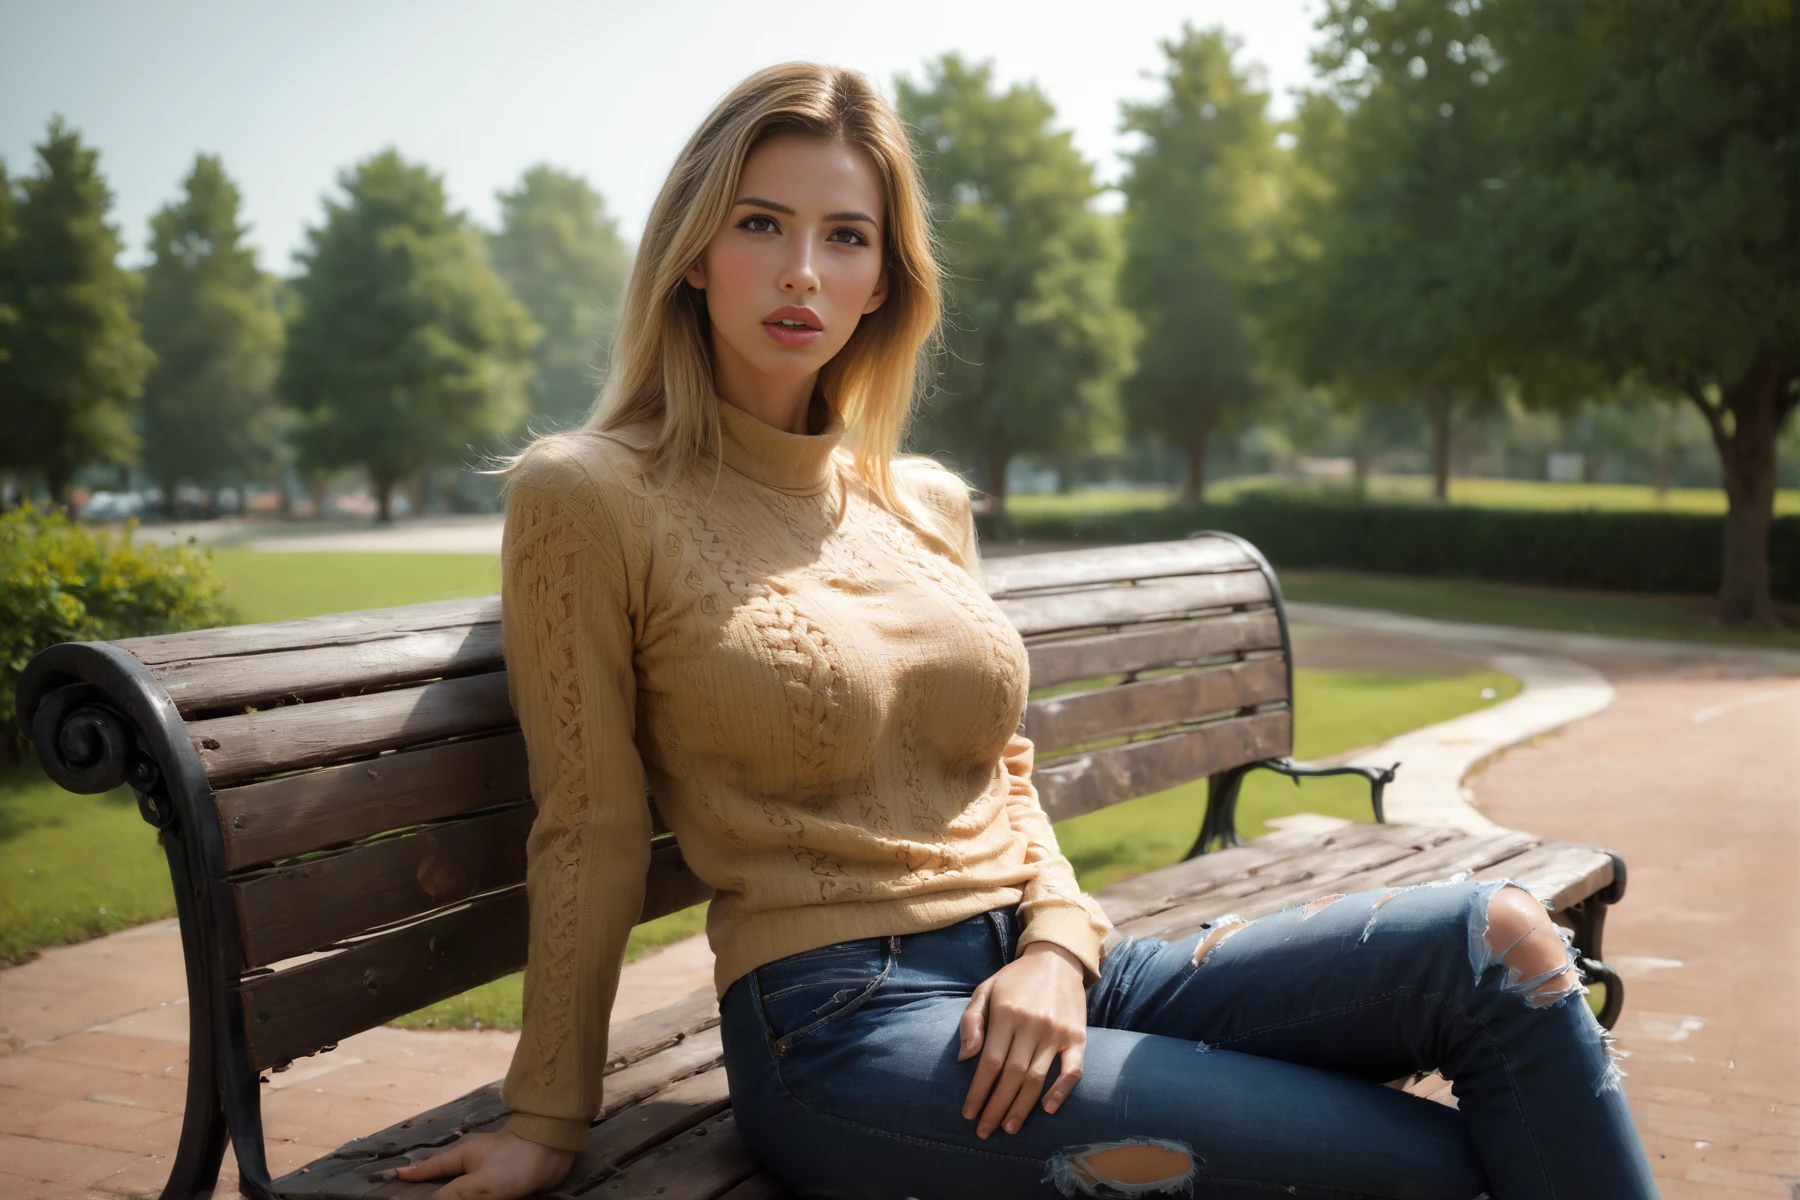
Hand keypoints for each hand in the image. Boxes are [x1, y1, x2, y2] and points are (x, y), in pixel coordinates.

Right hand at [392, 1127, 575, 1198]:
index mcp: (461, 1156)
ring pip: (462, 1185)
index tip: (395, 1176)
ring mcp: (488, 1168)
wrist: (555, 1148)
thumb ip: (453, 1195)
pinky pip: (480, 1190)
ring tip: (438, 1191)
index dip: (412, 1175)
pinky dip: (471, 1194)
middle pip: (444, 1178)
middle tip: (418, 1192)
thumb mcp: (480, 1184)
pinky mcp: (504, 1177)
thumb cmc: (515, 1163)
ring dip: (452, 1191)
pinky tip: (469, 1194)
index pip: (429, 1169)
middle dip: (430, 1187)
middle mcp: (471, 1161)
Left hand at [957, 939, 1086, 1138]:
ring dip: (1022, 1108)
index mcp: (1007, 1013)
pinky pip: (1073, 1070)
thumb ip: (971, 1021)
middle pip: (1012, 1076)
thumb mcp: (985, 990)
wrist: (1056, 959)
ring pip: (1037, 1078)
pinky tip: (1048, 1109)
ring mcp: (1057, 1032)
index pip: (990, 1062)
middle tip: (984, 1131)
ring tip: (1008, 1128)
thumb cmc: (1014, 980)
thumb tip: (964, 1058)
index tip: (968, 1113)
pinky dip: (1062, 1091)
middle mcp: (1032, 1024)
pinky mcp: (1078, 1037)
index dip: (978, 1091)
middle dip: (996, 1107)